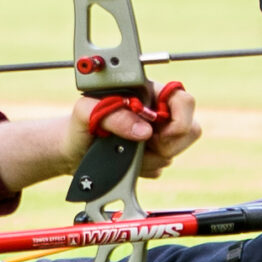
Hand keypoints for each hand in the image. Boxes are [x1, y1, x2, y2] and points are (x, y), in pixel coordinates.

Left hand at [0, 84, 201, 191]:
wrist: (72, 150)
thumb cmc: (79, 124)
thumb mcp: (86, 112)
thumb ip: (112, 114)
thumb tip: (144, 130)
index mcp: (148, 93)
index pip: (183, 100)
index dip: (178, 119)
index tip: (154, 133)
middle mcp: (158, 113)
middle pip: (189, 129)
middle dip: (165, 144)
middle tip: (138, 145)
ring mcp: (158, 135)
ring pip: (175, 153)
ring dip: (149, 158)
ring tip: (124, 151)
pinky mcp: (154, 156)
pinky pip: (162, 167)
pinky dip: (143, 168)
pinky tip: (125, 160)